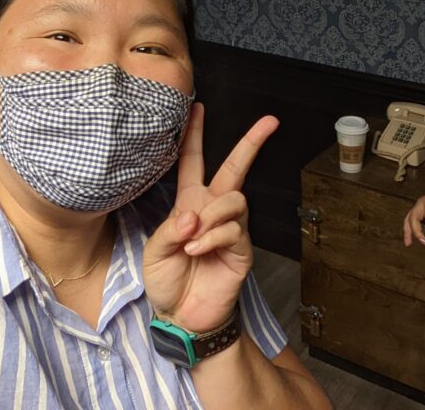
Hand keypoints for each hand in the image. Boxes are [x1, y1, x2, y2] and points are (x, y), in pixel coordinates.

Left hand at [143, 102, 279, 332]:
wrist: (181, 316)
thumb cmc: (167, 281)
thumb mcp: (154, 252)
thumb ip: (170, 229)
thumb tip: (194, 214)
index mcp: (188, 203)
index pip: (192, 161)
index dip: (193, 135)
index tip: (198, 107)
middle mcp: (212, 210)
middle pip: (234, 168)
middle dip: (251, 143)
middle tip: (269, 122)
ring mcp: (230, 228)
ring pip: (234, 198)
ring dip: (212, 215)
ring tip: (192, 240)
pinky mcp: (241, 249)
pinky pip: (233, 229)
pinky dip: (211, 238)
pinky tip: (197, 251)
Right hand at [403, 189, 424, 246]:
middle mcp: (421, 203)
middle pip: (413, 217)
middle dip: (416, 231)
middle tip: (423, 242)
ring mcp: (418, 206)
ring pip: (409, 219)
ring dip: (408, 231)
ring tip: (408, 243)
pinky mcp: (419, 211)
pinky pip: (411, 220)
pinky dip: (409, 229)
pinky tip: (409, 238)